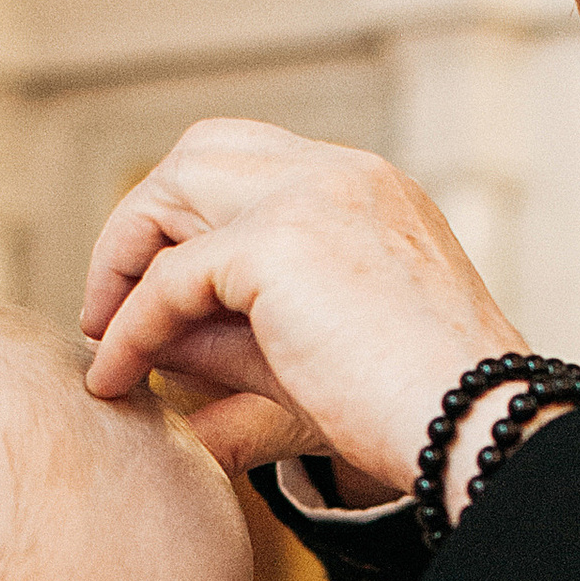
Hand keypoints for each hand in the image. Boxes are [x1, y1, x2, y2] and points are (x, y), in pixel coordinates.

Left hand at [80, 119, 522, 482]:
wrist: (474, 430)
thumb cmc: (409, 419)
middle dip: (141, 222)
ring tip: (104, 340)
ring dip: (123, 261)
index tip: (153, 295)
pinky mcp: (280, 241)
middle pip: (200, 150)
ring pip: (173, 187)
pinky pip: (169, 276)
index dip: (184, 217)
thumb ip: (222, 341)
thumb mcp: (303, 366)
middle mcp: (342, 174)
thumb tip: (132, 337)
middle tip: (110, 307)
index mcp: (368, 191)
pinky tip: (118, 379)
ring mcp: (314, 194)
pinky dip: (131, 326)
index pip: (247, 161)